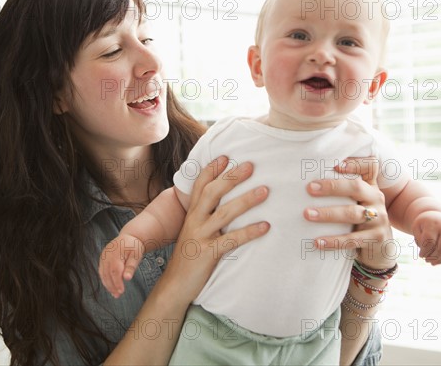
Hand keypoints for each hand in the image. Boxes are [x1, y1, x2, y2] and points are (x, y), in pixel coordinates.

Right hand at [99, 233, 145, 297]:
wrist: (129, 237)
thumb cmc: (134, 246)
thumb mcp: (136, 255)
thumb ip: (131, 266)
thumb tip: (127, 278)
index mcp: (115, 254)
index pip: (115, 271)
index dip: (117, 282)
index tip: (121, 291)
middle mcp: (107, 255)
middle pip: (107, 274)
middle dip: (112, 286)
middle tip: (117, 295)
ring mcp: (103, 256)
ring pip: (103, 273)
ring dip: (108, 284)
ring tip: (114, 294)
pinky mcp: (102, 258)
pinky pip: (101, 271)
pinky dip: (105, 279)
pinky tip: (110, 286)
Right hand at [160, 156, 269, 304]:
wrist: (175, 285)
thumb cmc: (190, 256)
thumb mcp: (194, 231)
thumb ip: (205, 216)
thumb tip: (225, 203)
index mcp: (192, 213)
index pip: (200, 185)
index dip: (212, 169)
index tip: (226, 156)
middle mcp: (194, 221)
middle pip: (213, 193)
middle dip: (232, 177)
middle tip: (251, 165)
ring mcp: (200, 236)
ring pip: (224, 213)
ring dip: (246, 200)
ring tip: (265, 191)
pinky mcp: (208, 253)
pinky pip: (231, 240)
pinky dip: (249, 232)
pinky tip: (266, 226)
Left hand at [304, 157, 394, 269]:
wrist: (381, 249)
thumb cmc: (360, 220)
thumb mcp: (356, 202)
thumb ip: (342, 189)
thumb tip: (307, 181)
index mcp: (370, 186)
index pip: (370, 167)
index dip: (355, 163)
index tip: (335, 164)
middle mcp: (376, 199)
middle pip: (356, 187)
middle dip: (332, 187)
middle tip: (309, 188)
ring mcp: (379, 219)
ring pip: (352, 214)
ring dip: (328, 214)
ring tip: (307, 214)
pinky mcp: (376, 239)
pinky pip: (352, 239)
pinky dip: (334, 241)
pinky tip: (317, 242)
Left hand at [412, 212, 440, 264]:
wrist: (437, 215)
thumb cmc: (425, 224)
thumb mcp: (417, 228)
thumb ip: (419, 240)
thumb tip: (426, 254)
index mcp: (434, 224)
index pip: (430, 242)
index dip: (425, 251)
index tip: (421, 255)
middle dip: (435, 257)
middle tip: (427, 261)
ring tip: (434, 263)